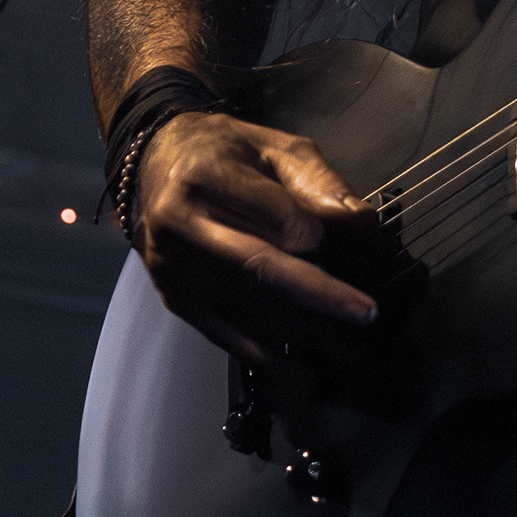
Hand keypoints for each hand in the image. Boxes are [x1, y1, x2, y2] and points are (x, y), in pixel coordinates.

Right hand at [127, 110, 375, 364]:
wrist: (151, 166)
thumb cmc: (222, 152)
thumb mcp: (272, 146)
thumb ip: (318, 182)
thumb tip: (362, 221)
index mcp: (206, 176)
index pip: (272, 214)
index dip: (311, 231)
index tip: (335, 236)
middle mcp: (183, 224)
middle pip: (259, 266)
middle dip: (318, 293)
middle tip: (365, 312)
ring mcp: (174, 266)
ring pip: (247, 306)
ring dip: (301, 331)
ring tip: (350, 348)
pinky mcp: (174, 296)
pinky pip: (225, 333)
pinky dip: (265, 354)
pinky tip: (301, 369)